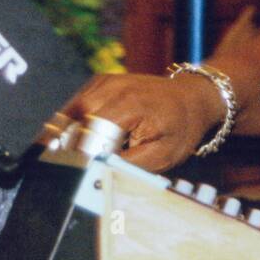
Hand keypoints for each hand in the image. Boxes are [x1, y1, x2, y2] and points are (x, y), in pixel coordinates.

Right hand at [60, 72, 224, 171]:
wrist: (191, 97)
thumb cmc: (181, 127)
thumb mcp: (162, 155)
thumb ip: (128, 166)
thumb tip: (98, 175)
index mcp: (129, 105)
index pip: (88, 134)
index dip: (80, 157)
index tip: (78, 177)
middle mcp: (113, 88)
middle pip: (73, 122)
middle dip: (68, 148)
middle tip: (70, 171)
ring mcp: (104, 82)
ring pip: (69, 114)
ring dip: (67, 136)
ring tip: (72, 157)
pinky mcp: (99, 83)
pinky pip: (75, 106)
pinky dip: (73, 124)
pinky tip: (80, 139)